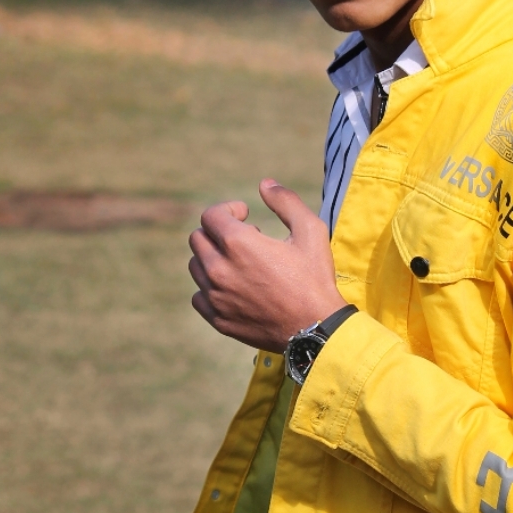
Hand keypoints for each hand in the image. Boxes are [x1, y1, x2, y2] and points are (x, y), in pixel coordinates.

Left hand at [187, 180, 346, 351]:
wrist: (316, 329)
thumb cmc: (314, 278)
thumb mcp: (311, 230)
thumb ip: (286, 201)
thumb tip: (265, 184)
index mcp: (238, 243)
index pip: (210, 215)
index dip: (228, 210)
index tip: (246, 215)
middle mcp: (219, 268)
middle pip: (198, 238)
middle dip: (218, 232)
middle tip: (245, 239)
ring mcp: (215, 296)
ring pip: (196, 266)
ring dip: (213, 258)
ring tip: (240, 263)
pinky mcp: (218, 319)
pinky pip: (199, 295)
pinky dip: (211, 287)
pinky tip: (233, 287)